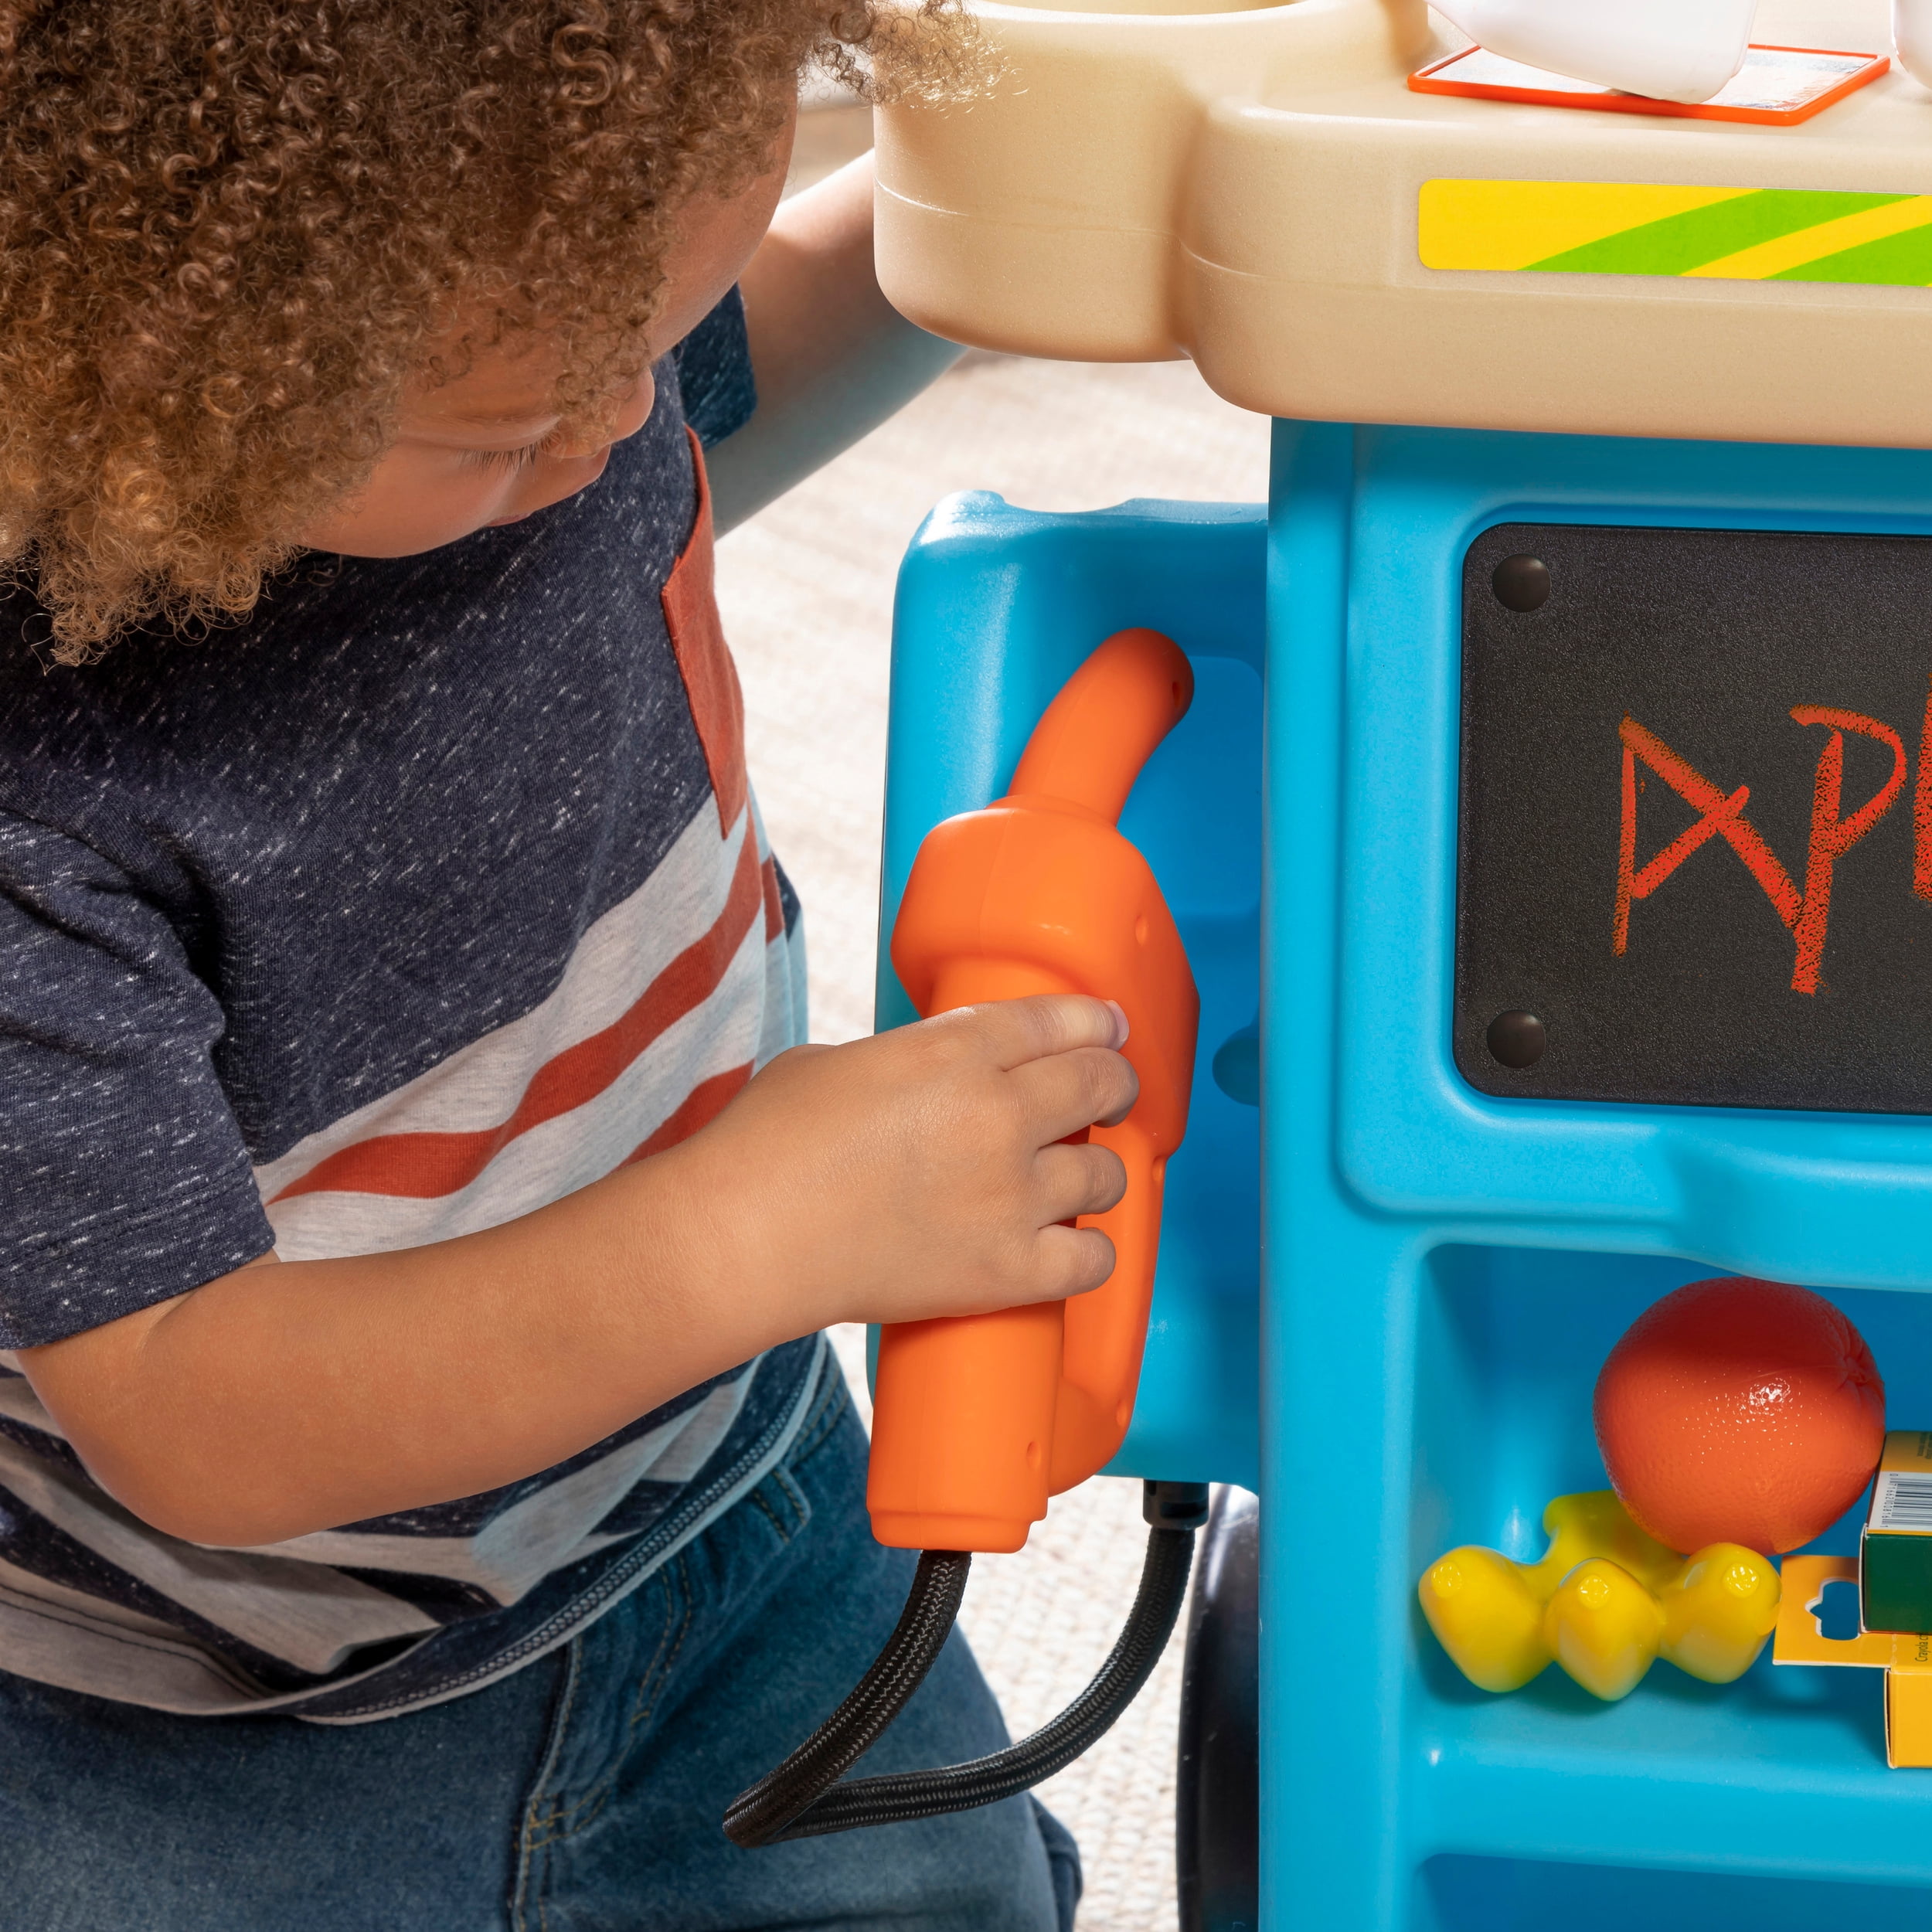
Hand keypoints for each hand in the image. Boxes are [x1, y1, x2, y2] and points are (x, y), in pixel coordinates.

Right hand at [675, 994, 1137, 1331]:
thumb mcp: (837, 1060)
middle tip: (1109, 1098)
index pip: (1063, 1019)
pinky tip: (1069, 1249)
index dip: (1097, 1022)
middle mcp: (998, 1114)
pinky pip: (1093, 1260)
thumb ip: (909, 1059)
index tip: (1108, 1030)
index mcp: (955, 1049)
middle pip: (1102, 1083)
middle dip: (1115, 1087)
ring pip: (1108, 1174)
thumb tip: (933, 1078)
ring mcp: (1009, 1195)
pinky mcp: (1005, 1270)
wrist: (742, 1238)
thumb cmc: (765, 1144)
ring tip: (1077, 1180)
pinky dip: (1088, 1254)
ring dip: (1098, 1173)